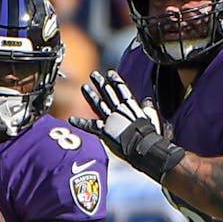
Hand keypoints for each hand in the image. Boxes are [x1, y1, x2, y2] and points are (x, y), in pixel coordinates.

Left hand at [70, 71, 184, 181]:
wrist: (142, 147)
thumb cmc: (149, 137)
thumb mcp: (151, 119)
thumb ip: (148, 109)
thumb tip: (147, 102)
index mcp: (131, 108)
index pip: (122, 91)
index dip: (116, 82)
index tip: (111, 73)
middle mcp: (119, 111)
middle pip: (108, 94)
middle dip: (101, 84)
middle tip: (94, 74)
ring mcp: (111, 120)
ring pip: (98, 104)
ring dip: (91, 95)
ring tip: (84, 87)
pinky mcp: (105, 131)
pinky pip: (90, 126)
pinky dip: (81, 123)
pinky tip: (72, 119)